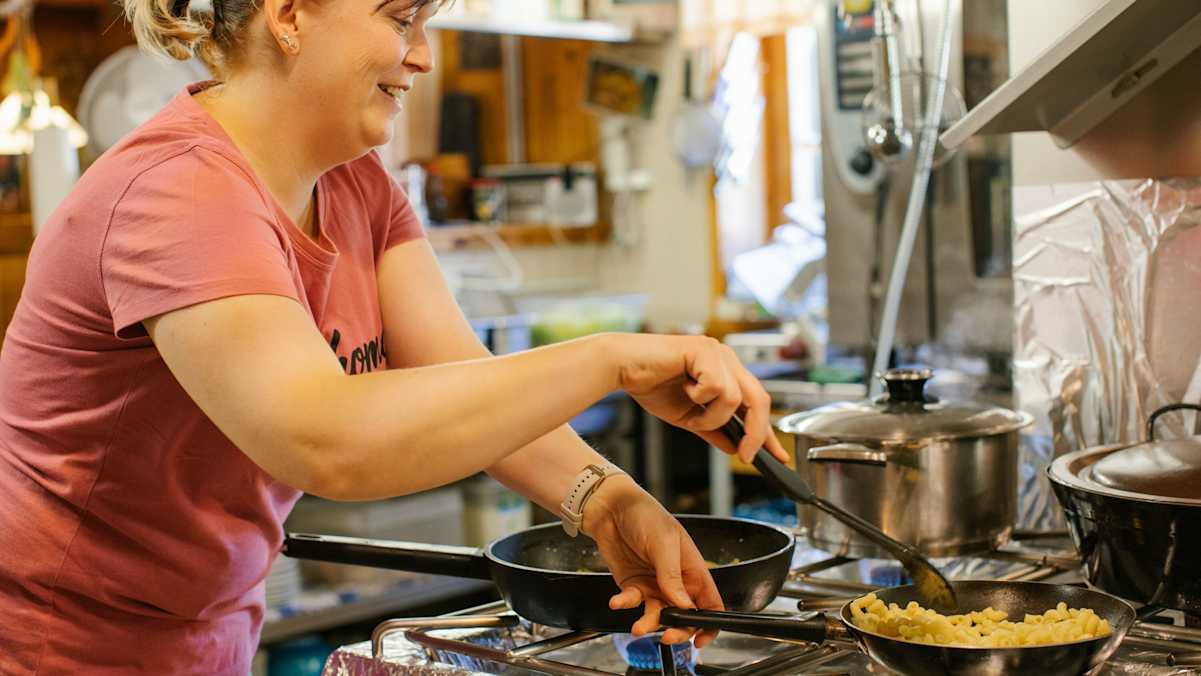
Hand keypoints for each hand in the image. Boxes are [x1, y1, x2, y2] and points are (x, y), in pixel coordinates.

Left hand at [582, 475, 722, 646]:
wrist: (610, 508)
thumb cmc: (644, 515)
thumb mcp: (664, 543)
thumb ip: (672, 576)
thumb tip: (683, 605)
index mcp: (693, 568)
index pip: (710, 602)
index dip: (709, 623)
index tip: (700, 638)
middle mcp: (676, 580)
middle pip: (685, 615)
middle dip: (677, 629)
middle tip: (666, 635)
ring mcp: (654, 585)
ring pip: (658, 614)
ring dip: (648, 623)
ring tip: (638, 627)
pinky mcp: (633, 585)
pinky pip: (633, 602)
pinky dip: (625, 605)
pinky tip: (618, 601)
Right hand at [602, 333, 788, 463]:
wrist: (621, 366)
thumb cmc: (649, 383)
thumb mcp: (688, 416)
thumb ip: (714, 429)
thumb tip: (736, 448)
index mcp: (725, 371)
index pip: (756, 403)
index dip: (768, 432)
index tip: (779, 456)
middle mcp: (726, 359)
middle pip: (759, 399)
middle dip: (754, 432)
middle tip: (745, 455)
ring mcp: (717, 352)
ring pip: (736, 398)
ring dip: (713, 417)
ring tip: (691, 415)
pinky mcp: (704, 349)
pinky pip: (718, 387)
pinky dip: (701, 398)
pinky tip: (684, 391)